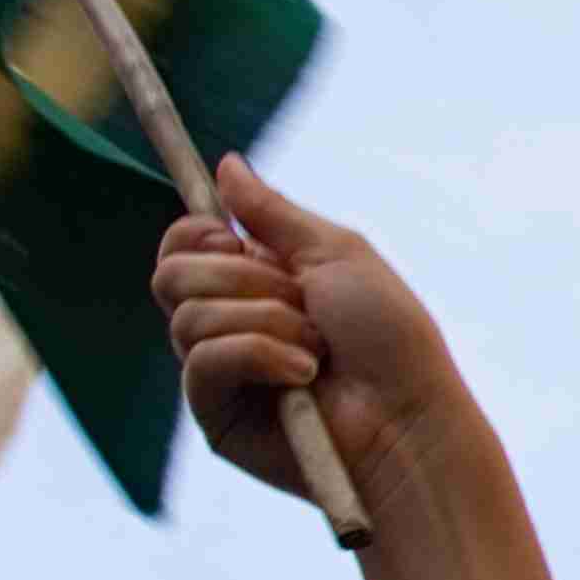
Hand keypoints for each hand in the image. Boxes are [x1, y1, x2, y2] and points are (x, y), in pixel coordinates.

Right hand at [155, 159, 462, 506]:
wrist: (409, 416)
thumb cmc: (389, 337)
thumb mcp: (335, 254)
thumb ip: (274, 213)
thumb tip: (226, 163)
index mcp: (254, 283)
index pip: (182, 246)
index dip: (195, 232)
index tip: (233, 237)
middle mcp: (229, 324)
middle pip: (171, 274)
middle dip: (240, 276)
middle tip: (297, 297)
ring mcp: (220, 373)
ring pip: (189, 316)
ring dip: (266, 320)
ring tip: (317, 348)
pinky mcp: (216, 416)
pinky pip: (203, 361)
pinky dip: (259, 354)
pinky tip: (304, 376)